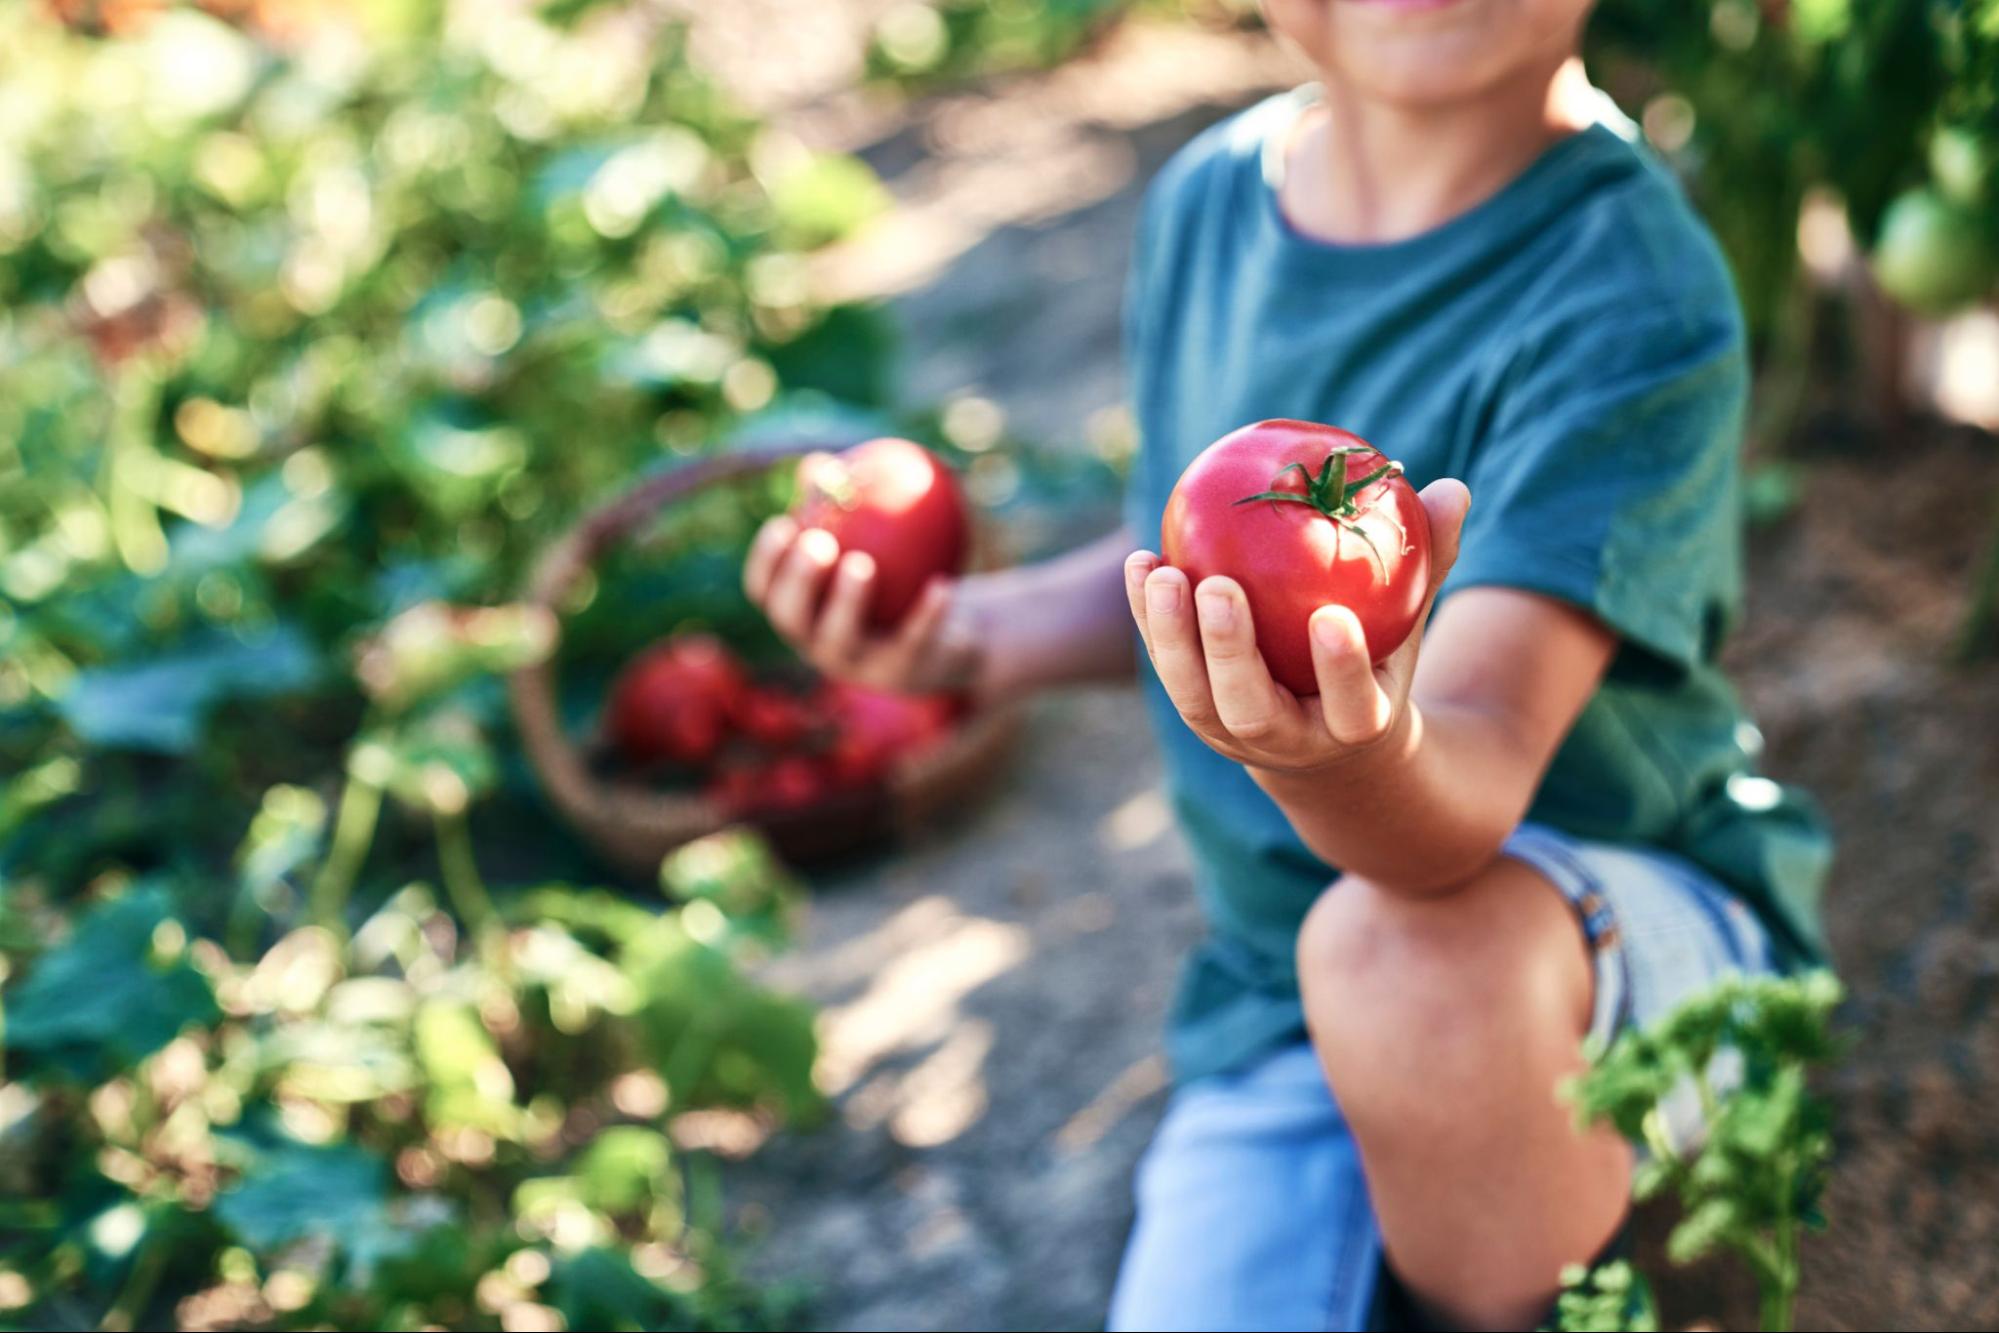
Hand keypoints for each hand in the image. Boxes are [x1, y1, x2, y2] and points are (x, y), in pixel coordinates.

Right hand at [743, 516, 982, 694]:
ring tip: (862, 564)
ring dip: (848, 602)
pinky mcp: (904, 674)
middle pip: (792, 619)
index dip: (765, 561)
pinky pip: (914, 643)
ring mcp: (861, 666)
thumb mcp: (878, 541)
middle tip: (817, 543)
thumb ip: (844, 506)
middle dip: (797, 582)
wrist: (952, 638)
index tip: (783, 523)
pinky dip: (926, 615)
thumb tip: (818, 463)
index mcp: (803, 613)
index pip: (765, 591)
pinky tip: (940, 584)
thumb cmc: (902, 578)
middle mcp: (820, 645)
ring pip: (843, 640)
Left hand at [1123, 479, 1469, 773]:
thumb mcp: (1409, 618)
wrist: (1328, 742)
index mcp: (1354, 725)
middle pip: (1251, 708)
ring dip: (1171, 636)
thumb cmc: (1378, 655)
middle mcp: (1288, 740)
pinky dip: (1148, 620)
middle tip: (1219, 587)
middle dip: (1230, 651)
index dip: (1340, 669)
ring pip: (1193, 697)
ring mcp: (1232, 735)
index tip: (1331, 617)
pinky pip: (1166, 667)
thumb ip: (1431, 559)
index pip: (1351, 705)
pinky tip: (1141, 563)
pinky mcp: (1195, 714)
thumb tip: (1453, 488)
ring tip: (1164, 573)